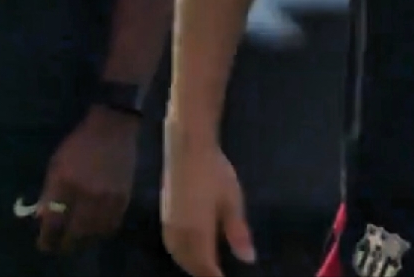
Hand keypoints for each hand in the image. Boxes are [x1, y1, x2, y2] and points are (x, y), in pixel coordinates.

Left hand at [35, 105, 139, 254]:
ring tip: (78, 238)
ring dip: (83, 239)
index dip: (47, 238)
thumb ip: (49, 191)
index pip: (53, 222)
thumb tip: (43, 218)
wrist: (113, 126)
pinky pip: (112, 225)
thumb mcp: (57, 163)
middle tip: (60, 243)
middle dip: (64, 243)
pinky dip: (102, 231)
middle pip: (74, 233)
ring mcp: (107, 196)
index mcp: (65, 182)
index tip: (45, 242)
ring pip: (93, 233)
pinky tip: (96, 228)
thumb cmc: (80, 143)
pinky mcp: (123, 196)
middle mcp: (86, 193)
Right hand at [161, 130, 254, 276]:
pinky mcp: (164, 217)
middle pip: (191, 266)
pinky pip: (173, 247)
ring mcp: (169, 227)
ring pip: (179, 257)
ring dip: (192, 265)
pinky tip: (191, 251)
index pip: (206, 269)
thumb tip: (249, 259)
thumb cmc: (214, 172)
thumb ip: (238, 232)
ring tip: (207, 267)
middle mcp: (179, 236)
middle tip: (219, 274)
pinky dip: (183, 255)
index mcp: (197, 235)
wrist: (187, 148)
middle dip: (204, 273)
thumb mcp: (232, 201)